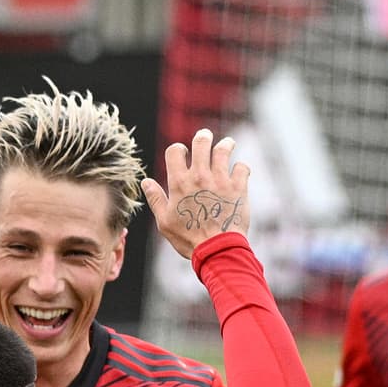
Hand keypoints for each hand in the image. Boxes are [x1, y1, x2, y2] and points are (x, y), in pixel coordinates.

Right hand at [141, 128, 249, 259]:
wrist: (216, 249)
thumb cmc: (187, 238)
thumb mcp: (164, 221)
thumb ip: (156, 199)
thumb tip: (146, 182)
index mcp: (179, 182)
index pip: (175, 151)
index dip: (178, 149)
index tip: (182, 153)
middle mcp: (200, 176)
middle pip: (201, 142)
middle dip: (203, 137)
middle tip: (205, 138)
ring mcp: (220, 180)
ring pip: (224, 149)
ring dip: (225, 145)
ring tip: (227, 144)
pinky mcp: (238, 187)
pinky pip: (242, 167)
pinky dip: (241, 168)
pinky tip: (239, 172)